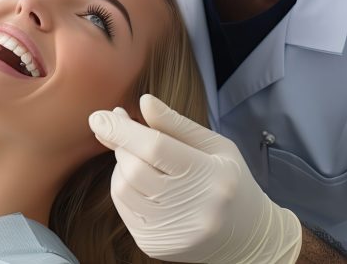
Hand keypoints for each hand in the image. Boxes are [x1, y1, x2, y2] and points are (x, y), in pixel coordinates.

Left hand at [88, 94, 301, 263]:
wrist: (248, 238)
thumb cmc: (230, 182)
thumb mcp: (215, 146)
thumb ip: (176, 124)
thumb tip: (143, 101)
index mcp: (212, 176)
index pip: (156, 148)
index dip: (123, 130)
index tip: (98, 116)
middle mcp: (194, 209)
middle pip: (135, 169)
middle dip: (122, 145)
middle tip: (125, 131)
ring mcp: (172, 232)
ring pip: (123, 189)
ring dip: (121, 166)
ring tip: (140, 158)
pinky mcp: (155, 246)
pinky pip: (123, 209)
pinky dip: (124, 188)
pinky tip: (141, 182)